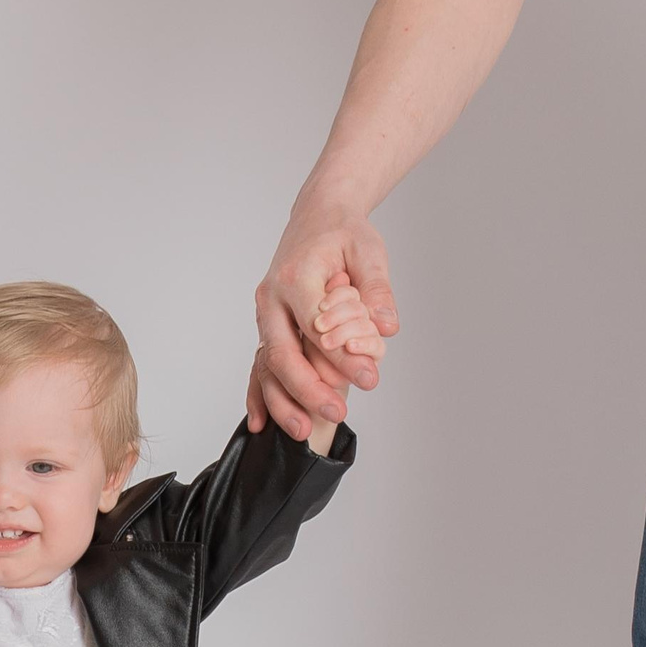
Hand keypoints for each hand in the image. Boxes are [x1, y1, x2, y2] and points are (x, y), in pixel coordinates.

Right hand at [249, 204, 397, 438]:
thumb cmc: (344, 232)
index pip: (318, 326)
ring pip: (267, 364)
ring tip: (303, 431)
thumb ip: (376, 290)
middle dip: (308, 388)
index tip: (370, 379)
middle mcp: (273, 297)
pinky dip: (259, 394)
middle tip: (337, 413)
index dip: (343, 356)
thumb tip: (387, 328)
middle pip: (283, 351)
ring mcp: (266, 313)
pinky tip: (262, 423)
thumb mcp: (368, 251)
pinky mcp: (267, 325)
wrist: (317, 215)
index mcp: (298, 276)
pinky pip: (258, 364)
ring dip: (283, 400)